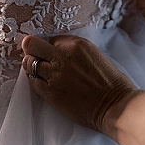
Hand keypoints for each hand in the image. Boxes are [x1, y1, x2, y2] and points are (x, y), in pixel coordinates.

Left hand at [21, 35, 138, 135]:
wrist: (115, 106)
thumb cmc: (112, 83)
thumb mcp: (95, 55)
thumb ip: (75, 52)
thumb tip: (59, 53)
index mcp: (77, 44)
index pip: (51, 39)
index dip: (51, 48)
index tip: (52, 54)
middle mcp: (63, 55)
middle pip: (31, 44)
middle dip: (32, 49)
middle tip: (36, 57)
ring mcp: (54, 74)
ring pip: (28, 63)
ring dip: (32, 67)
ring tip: (41, 73)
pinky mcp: (50, 91)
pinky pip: (33, 81)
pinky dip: (35, 81)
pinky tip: (45, 84)